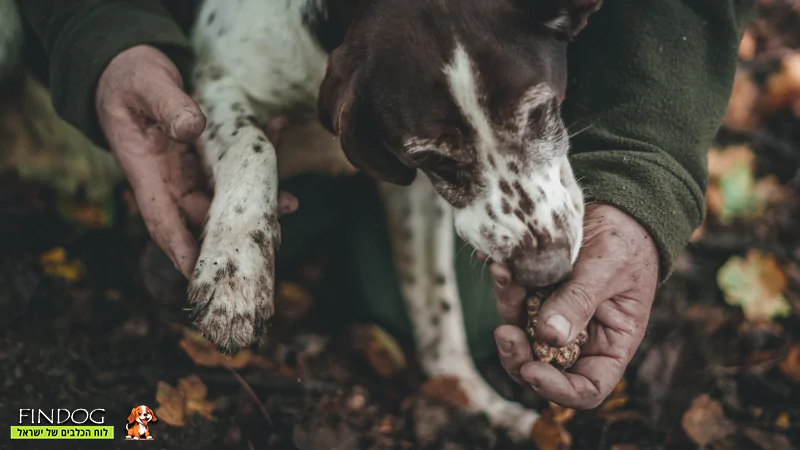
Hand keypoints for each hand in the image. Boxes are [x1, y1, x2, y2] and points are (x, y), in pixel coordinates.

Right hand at [96, 45, 295, 277]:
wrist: (131, 69)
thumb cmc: (130, 80)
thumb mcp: (145, 85)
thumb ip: (167, 106)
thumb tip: (191, 129)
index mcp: (147, 171)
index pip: (163, 219)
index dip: (181, 248)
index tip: (200, 273)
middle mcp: (170, 178)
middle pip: (203, 216)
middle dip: (234, 231)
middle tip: (270, 239)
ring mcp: (190, 170)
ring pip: (225, 195)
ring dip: (256, 199)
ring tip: (288, 202)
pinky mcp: (207, 156)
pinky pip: (235, 164)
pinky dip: (257, 156)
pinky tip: (279, 133)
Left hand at [491, 204, 658, 408]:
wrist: (616, 207)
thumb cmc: (626, 242)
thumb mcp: (608, 270)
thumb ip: (579, 302)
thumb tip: (549, 337)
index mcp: (610, 346)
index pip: (586, 389)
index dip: (558, 390)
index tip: (532, 371)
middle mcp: (579, 339)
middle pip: (541, 367)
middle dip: (517, 356)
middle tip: (504, 332)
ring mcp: (553, 317)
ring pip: (520, 333)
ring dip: (507, 309)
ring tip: (503, 274)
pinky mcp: (534, 294)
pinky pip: (513, 299)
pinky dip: (504, 285)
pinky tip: (499, 263)